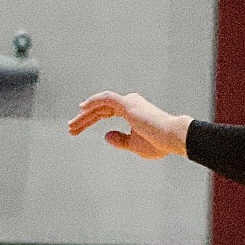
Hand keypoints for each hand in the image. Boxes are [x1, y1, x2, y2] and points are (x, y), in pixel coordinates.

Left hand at [68, 92, 190, 158]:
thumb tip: (105, 135)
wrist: (173, 138)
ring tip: (72, 125)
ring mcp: (128, 103)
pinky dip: (93, 102)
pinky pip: (106, 99)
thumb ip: (120, 140)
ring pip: (100, 105)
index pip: (106, 113)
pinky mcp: (127, 104)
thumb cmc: (159, 143)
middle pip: (100, 109)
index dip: (91, 120)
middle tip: (70, 128)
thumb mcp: (135, 145)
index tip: (78, 128)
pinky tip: (82, 108)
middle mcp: (130, 103)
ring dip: (84, 115)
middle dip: (84, 119)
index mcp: (132, 111)